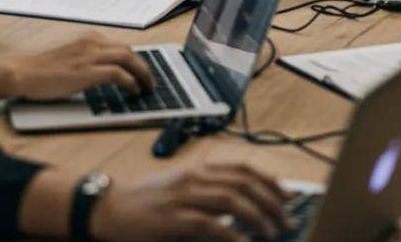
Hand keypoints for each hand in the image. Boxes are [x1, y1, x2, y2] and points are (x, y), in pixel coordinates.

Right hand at [9, 32, 152, 99]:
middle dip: (144, 66)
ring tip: (147, 87)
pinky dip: (130, 82)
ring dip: (142, 73)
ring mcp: (90, 56)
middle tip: (150, 80)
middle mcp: (92, 42)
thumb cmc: (41, 68)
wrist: (21, 71)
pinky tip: (133, 91)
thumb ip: (87, 58)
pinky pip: (118, 73)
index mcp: (88, 38)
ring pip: (129, 58)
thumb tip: (106, 71)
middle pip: (128, 50)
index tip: (142, 70)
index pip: (120, 46)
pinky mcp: (87, 71)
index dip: (135, 59)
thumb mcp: (70, 56)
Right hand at [89, 164, 288, 241]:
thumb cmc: (148, 201)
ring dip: (258, 217)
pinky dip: (232, 233)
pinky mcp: (174, 219)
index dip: (270, 180)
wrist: (112, 208)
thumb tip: (243, 202)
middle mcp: (195, 177)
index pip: (244, 168)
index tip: (288, 195)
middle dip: (271, 200)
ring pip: (233, 200)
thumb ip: (209, 190)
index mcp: (199, 168)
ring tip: (273, 232)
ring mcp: (184, 196)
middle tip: (287, 219)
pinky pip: (211, 224)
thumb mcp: (182, 187)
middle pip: (244, 182)